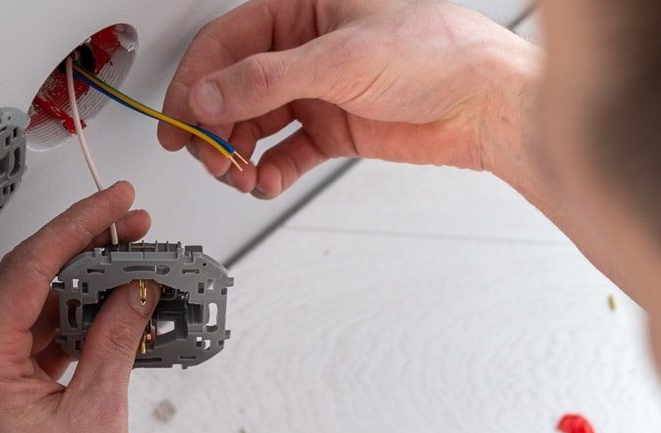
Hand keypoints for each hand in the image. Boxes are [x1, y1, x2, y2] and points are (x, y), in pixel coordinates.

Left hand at [0, 182, 158, 432]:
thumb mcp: (97, 412)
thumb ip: (115, 339)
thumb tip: (134, 291)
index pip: (26, 272)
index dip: (73, 227)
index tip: (111, 203)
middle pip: (30, 284)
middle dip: (82, 250)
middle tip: (128, 225)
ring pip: (40, 311)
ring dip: (86, 288)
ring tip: (133, 266)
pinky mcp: (17, 399)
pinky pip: (48, 342)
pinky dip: (83, 324)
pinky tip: (117, 313)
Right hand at [159, 0, 539, 198]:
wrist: (487, 104)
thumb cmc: (437, 53)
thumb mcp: (340, 59)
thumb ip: (265, 80)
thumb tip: (208, 95)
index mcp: (300, 8)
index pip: (225, 44)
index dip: (195, 84)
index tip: (179, 121)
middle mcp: (303, 48)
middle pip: (233, 88)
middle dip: (214, 127)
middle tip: (206, 155)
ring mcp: (315, 89)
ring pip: (254, 124)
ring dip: (238, 153)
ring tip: (238, 173)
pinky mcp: (330, 127)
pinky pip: (283, 152)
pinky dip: (270, 171)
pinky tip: (266, 181)